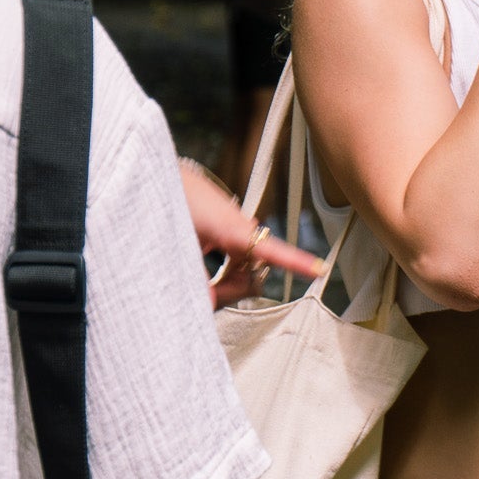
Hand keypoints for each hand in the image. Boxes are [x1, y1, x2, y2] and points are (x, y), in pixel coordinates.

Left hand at [178, 161, 326, 306]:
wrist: (159, 173)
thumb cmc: (170, 202)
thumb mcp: (177, 244)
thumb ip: (194, 277)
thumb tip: (209, 304)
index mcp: (232, 229)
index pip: (271, 249)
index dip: (297, 262)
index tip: (319, 269)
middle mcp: (241, 228)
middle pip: (252, 272)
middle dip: (232, 288)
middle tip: (204, 293)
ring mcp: (236, 229)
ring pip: (243, 267)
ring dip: (225, 279)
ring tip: (196, 274)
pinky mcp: (228, 230)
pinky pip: (235, 257)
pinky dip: (222, 268)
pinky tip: (200, 261)